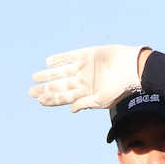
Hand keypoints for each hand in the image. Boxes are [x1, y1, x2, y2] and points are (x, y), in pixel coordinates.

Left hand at [29, 45, 148, 111]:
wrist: (134, 68)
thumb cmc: (121, 88)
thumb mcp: (103, 100)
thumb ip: (86, 103)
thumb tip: (70, 109)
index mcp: (86, 93)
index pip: (64, 98)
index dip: (52, 99)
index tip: (39, 101)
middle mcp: (83, 81)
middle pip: (60, 86)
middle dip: (45, 89)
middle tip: (30, 92)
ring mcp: (84, 67)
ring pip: (62, 72)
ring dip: (48, 75)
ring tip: (34, 77)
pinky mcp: (88, 54)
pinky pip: (70, 56)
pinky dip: (60, 59)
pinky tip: (48, 62)